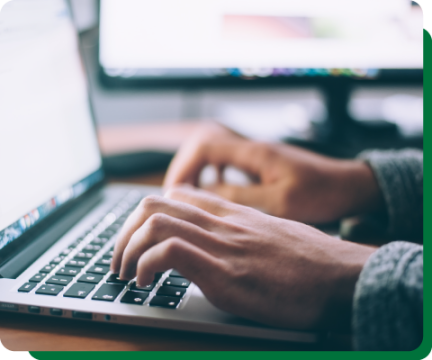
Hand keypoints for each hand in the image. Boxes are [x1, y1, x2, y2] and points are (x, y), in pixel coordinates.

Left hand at [111, 186, 375, 330]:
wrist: (343, 276)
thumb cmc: (311, 261)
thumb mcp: (272, 235)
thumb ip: (242, 232)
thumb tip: (221, 243)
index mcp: (232, 214)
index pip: (176, 195)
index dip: (147, 215)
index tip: (139, 239)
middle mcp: (222, 223)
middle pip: (154, 204)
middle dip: (125, 232)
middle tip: (120, 259)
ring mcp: (222, 245)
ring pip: (154, 222)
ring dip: (127, 249)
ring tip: (126, 273)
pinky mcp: (225, 273)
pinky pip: (169, 252)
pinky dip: (146, 266)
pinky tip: (146, 284)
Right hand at [163, 122, 384, 223]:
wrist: (348, 185)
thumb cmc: (321, 193)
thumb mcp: (280, 202)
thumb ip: (241, 196)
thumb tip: (205, 193)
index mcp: (255, 153)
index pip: (205, 145)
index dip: (184, 166)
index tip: (175, 192)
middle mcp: (252, 148)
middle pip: (204, 144)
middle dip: (185, 167)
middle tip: (176, 195)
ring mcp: (256, 154)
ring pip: (213, 152)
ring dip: (197, 170)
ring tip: (189, 195)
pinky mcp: (261, 164)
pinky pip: (226, 162)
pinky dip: (212, 174)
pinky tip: (214, 191)